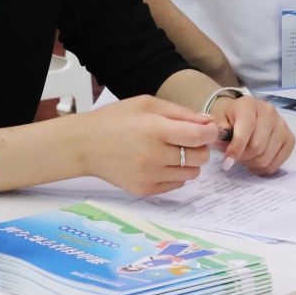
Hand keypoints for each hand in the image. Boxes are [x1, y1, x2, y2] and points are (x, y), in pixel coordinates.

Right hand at [70, 95, 216, 196]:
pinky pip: (176, 184)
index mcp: (154, 130)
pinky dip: (175, 173)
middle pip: (199, 157)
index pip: (198, 136)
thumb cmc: (116, 119)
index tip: (209, 130)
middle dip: (200, 147)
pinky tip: (160, 162)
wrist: (85, 145)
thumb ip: (180, 113)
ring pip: (191, 174)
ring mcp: (149, 176)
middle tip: (188, 139)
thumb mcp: (147, 104)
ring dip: (189, 162)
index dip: (210, 133)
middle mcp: (153, 156)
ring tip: (172, 150)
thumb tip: (208, 122)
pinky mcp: (144, 190)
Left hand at [210, 93, 295, 174]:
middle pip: (257, 147)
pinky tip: (255, 162)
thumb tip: (220, 140)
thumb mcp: (219, 120)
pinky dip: (264, 168)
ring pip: (266, 157)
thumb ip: (219, 131)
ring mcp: (282, 125)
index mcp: (249, 105)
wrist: (245, 112)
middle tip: (234, 158)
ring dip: (252, 164)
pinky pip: (277, 163)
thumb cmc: (230, 118)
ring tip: (245, 158)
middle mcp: (269, 112)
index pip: (246, 129)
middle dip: (242, 157)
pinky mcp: (289, 138)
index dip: (236, 148)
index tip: (227, 162)